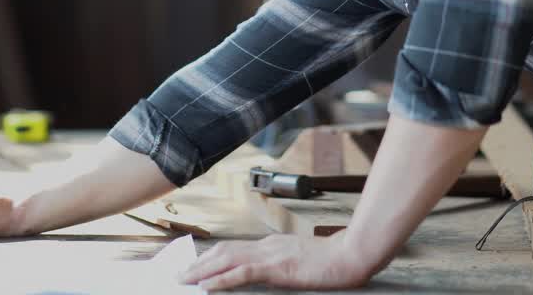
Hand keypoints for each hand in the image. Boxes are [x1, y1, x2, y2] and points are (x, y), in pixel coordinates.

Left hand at [180, 233, 373, 290]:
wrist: (352, 255)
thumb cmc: (333, 261)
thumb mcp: (301, 261)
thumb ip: (282, 264)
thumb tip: (268, 273)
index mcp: (271, 245)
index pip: (233, 249)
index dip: (210, 257)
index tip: (194, 267)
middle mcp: (266, 246)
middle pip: (223, 251)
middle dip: (199, 263)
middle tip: (179, 275)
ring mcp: (271, 255)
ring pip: (226, 260)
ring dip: (202, 271)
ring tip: (185, 280)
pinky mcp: (277, 268)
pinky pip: (242, 274)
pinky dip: (221, 280)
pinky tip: (208, 286)